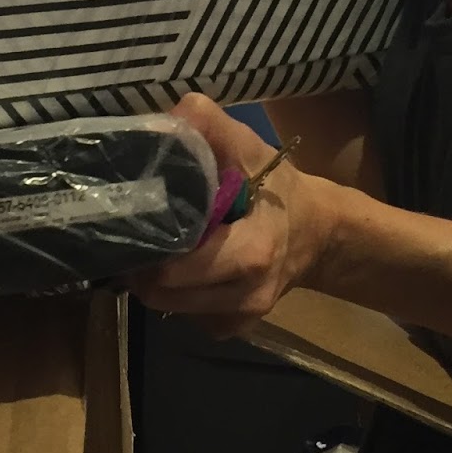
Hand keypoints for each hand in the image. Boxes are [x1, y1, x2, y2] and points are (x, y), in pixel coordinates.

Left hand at [129, 93, 338, 338]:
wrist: (317, 232)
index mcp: (252, 252)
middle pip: (163, 292)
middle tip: (138, 228)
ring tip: (162, 242)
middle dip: (144, 262)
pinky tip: (187, 263)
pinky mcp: (232, 329)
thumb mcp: (248, 146)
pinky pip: (185, 316)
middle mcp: (246, 294)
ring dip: (157, 278)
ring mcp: (239, 318)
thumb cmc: (276, 187)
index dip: (148, 241)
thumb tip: (163, 123)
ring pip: (168, 307)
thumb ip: (208, 126)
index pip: (175, 268)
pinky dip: (177, 291)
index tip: (133, 216)